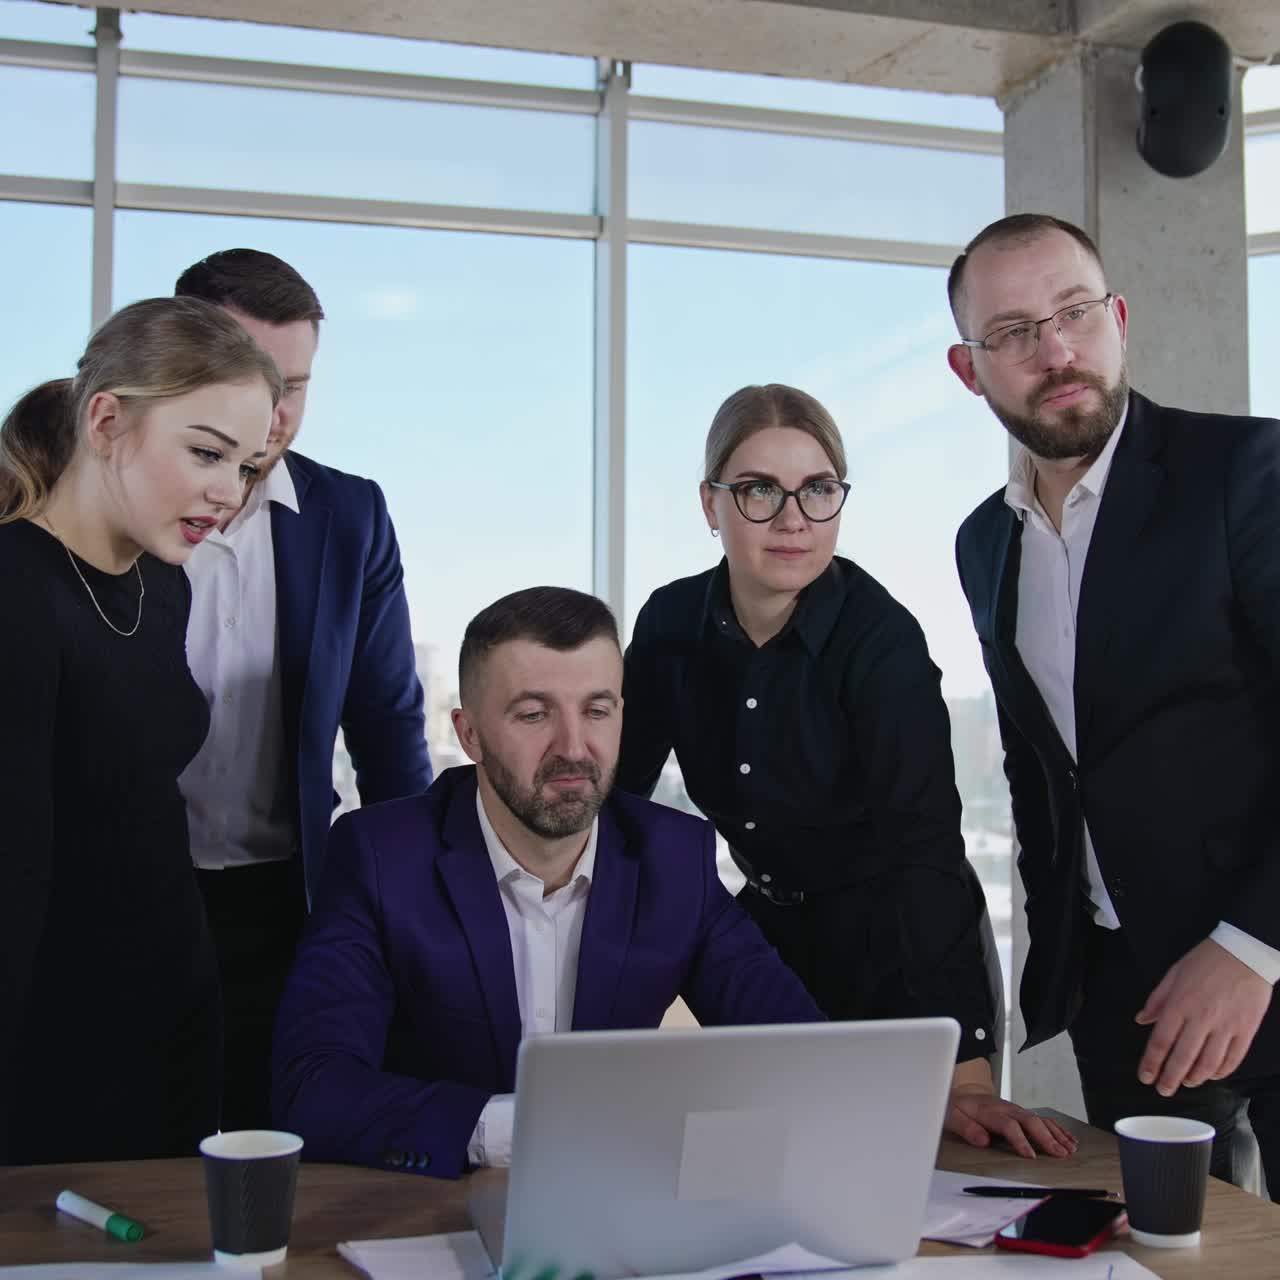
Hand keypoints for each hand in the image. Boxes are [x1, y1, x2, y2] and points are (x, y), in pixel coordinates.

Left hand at [945, 1086, 1078, 1157]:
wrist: (960, 1094)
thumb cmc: (957, 1108)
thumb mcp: (952, 1117)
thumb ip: (967, 1129)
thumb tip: (983, 1141)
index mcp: (989, 1111)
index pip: (1008, 1125)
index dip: (1021, 1140)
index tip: (1031, 1156)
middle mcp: (1005, 1108)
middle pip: (1029, 1121)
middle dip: (1046, 1138)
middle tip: (1060, 1154)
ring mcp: (1015, 1109)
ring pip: (1039, 1119)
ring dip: (1056, 1134)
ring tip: (1069, 1149)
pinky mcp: (1020, 1112)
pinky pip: (1042, 1118)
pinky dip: (1057, 1129)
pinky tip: (1068, 1139)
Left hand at [1135, 938, 1273, 1094]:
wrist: (1243, 953)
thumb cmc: (1206, 961)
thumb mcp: (1173, 974)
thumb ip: (1156, 999)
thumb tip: (1141, 1020)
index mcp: (1179, 1004)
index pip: (1161, 1041)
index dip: (1151, 1063)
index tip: (1145, 1076)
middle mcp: (1201, 1019)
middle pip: (1183, 1057)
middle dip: (1170, 1078)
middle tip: (1163, 1090)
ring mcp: (1226, 1027)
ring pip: (1208, 1063)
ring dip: (1195, 1078)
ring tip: (1186, 1083)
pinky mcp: (1246, 1031)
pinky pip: (1233, 1059)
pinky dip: (1221, 1071)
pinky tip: (1212, 1075)